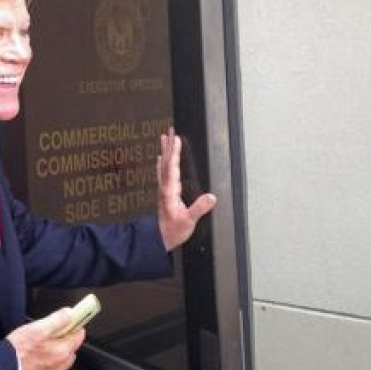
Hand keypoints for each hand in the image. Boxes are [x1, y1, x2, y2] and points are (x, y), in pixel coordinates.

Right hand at [6, 308, 85, 369]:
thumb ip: (57, 319)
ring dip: (57, 355)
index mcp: (62, 351)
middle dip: (66, 342)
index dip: (75, 327)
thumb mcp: (37, 328)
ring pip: (61, 363)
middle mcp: (60, 366)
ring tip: (42, 347)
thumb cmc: (18, 350)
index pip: (78, 337)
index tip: (73, 323)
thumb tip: (69, 314)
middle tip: (54, 334)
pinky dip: (47, 366)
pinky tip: (36, 360)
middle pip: (70, 351)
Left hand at [157, 128, 216, 250]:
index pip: (172, 167)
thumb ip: (199, 208)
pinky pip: (162, 173)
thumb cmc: (173, 231)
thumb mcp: (188, 221)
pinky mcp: (164, 193)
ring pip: (163, 165)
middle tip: (169, 130)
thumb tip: (211, 197)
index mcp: (170, 191)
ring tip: (163, 137)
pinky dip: (162, 163)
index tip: (176, 139)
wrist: (159, 238)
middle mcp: (165, 188)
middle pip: (166, 162)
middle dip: (168, 146)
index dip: (175, 153)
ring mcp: (163, 190)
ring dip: (164, 151)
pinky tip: (160, 158)